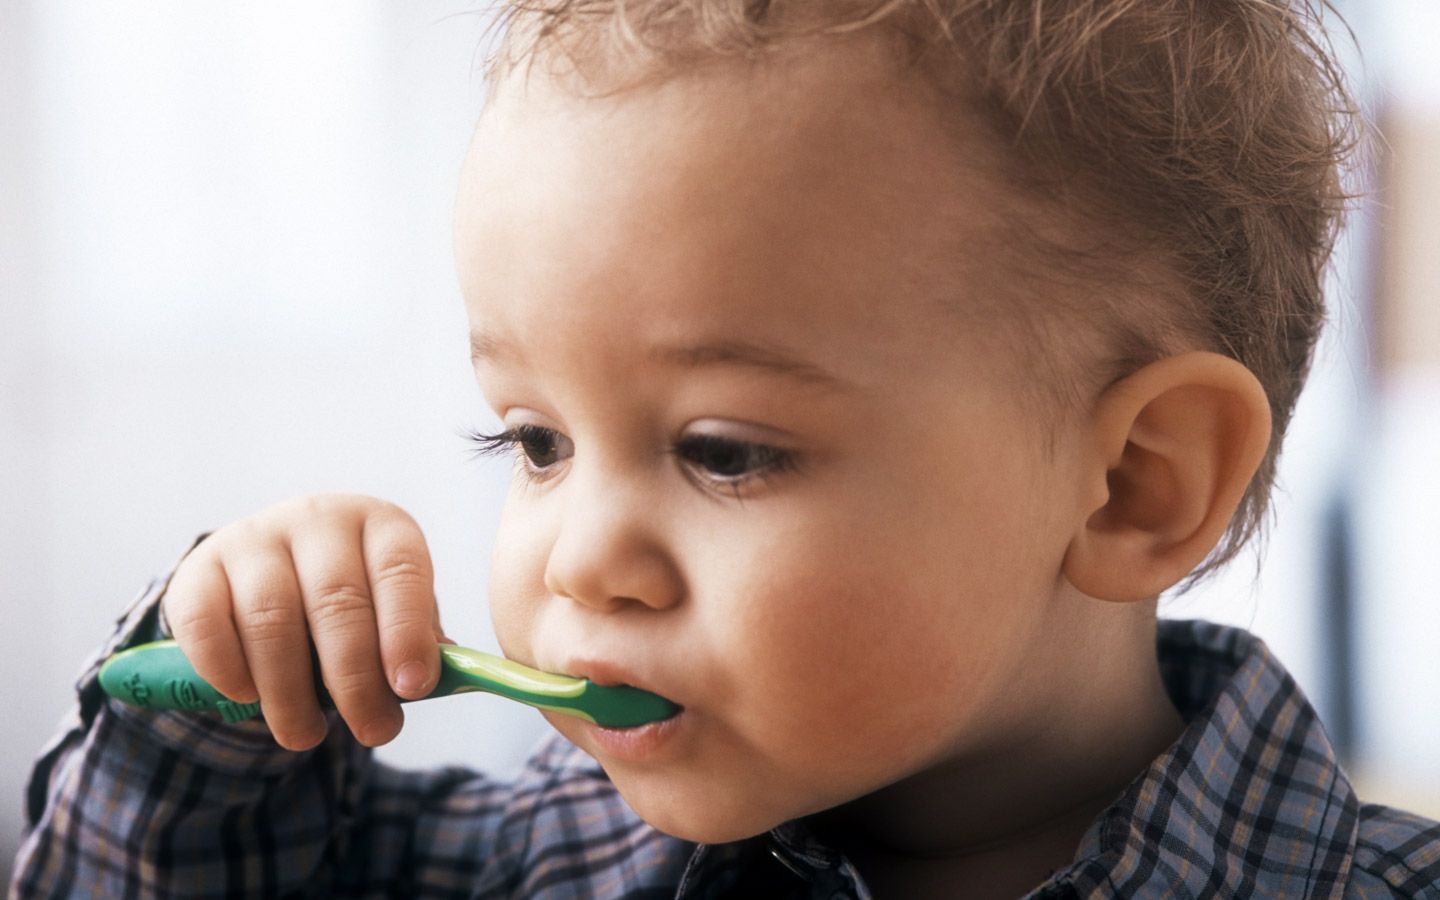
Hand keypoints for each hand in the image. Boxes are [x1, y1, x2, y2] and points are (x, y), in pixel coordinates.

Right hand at [160, 494, 445, 749]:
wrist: (270, 572)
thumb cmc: (353, 602)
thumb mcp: (392, 610)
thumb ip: (415, 643)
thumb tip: (436, 682)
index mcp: (380, 526)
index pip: (400, 571)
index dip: (406, 632)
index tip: (413, 688)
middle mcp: (319, 519)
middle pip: (337, 602)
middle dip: (356, 680)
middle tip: (373, 730)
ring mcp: (255, 537)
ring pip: (271, 619)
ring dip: (290, 691)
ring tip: (306, 735)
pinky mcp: (199, 567)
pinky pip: (206, 624)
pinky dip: (227, 669)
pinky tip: (248, 698)